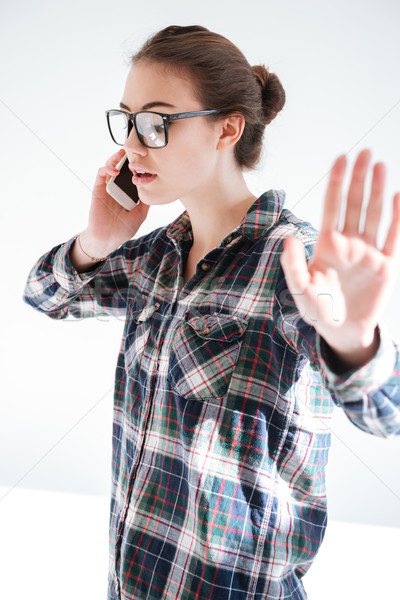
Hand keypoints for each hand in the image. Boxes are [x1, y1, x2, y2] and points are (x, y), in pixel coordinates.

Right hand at [85, 148, 149, 255]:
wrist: (108, 239)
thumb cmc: (123, 229)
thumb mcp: (141, 214)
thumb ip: (147, 201)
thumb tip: (157, 189)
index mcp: (128, 191)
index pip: (133, 172)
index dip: (138, 164)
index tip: (147, 158)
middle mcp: (118, 186)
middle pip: (122, 165)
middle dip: (128, 156)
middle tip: (135, 150)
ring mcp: (108, 187)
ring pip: (111, 165)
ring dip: (117, 158)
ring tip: (124, 156)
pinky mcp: (98, 188)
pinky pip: (101, 173)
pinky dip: (107, 168)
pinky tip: (115, 171)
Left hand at [280, 149, 399, 368]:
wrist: (344, 332)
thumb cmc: (319, 311)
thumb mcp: (302, 292)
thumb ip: (294, 266)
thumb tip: (288, 238)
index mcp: (327, 245)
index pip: (332, 207)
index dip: (336, 183)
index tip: (340, 158)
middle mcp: (349, 243)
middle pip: (355, 204)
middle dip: (359, 178)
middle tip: (364, 153)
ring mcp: (368, 252)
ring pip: (374, 214)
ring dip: (378, 190)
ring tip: (380, 165)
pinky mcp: (385, 264)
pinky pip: (393, 236)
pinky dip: (397, 217)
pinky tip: (399, 196)